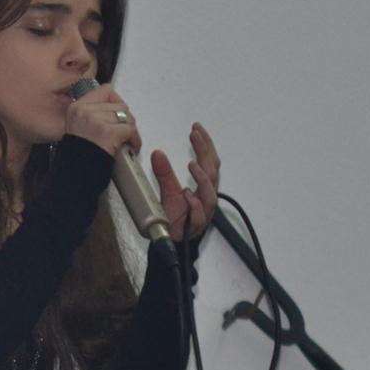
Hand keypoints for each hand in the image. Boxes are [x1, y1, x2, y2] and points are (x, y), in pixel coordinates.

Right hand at [64, 82, 141, 158]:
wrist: (76, 174)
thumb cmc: (80, 156)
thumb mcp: (79, 128)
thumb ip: (93, 115)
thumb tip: (116, 110)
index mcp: (76, 107)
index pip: (105, 91)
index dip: (116, 103)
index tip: (118, 115)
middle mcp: (85, 111)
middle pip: (120, 105)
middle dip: (126, 120)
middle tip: (125, 132)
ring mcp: (95, 120)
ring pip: (127, 117)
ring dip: (131, 131)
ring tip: (128, 141)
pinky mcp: (107, 132)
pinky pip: (130, 130)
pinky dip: (134, 140)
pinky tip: (131, 147)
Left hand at [150, 121, 219, 241]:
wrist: (171, 241)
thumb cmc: (174, 217)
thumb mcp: (167, 191)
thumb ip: (164, 173)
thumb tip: (157, 153)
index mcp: (203, 186)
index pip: (208, 161)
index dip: (204, 144)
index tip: (196, 128)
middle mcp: (207, 196)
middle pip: (212, 171)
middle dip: (205, 151)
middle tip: (196, 135)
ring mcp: (204, 210)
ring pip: (210, 192)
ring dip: (202, 177)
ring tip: (193, 164)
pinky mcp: (197, 225)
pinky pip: (200, 213)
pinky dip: (195, 203)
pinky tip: (188, 194)